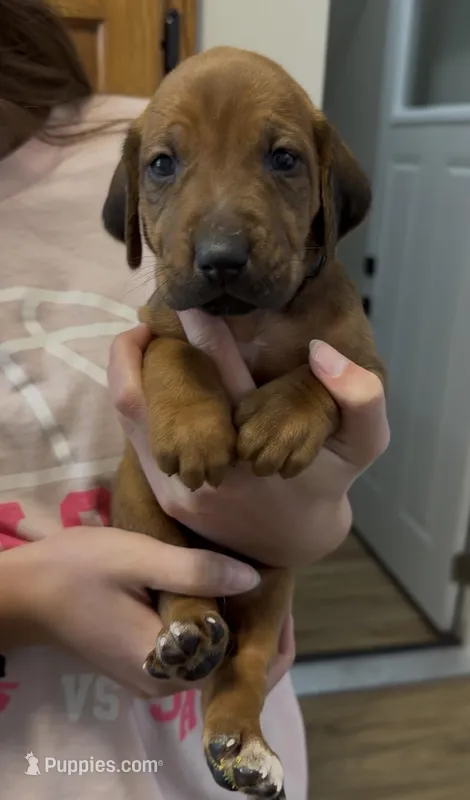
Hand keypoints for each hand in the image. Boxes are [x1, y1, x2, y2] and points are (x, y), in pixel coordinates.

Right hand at [0, 526, 292, 695]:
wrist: (26, 592)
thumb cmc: (79, 570)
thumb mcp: (139, 558)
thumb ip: (196, 571)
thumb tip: (255, 580)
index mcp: (167, 663)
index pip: (237, 664)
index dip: (268, 632)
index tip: (282, 590)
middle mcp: (164, 682)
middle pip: (227, 663)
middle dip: (256, 627)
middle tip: (272, 578)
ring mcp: (152, 676)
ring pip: (210, 656)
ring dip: (234, 625)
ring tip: (253, 580)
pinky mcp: (142, 662)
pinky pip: (190, 649)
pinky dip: (210, 625)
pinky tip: (219, 592)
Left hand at [108, 313, 388, 567]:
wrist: (295, 541)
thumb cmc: (328, 478)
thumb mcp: (365, 441)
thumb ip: (361, 396)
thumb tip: (321, 351)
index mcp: (260, 445)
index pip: (225, 377)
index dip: (204, 333)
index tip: (189, 301)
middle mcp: (213, 468)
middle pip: (154, 397)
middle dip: (143, 351)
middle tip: (149, 314)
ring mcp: (182, 488)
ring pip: (133, 416)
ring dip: (131, 372)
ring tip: (142, 338)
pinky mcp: (165, 497)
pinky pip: (134, 438)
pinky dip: (136, 400)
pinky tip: (146, 376)